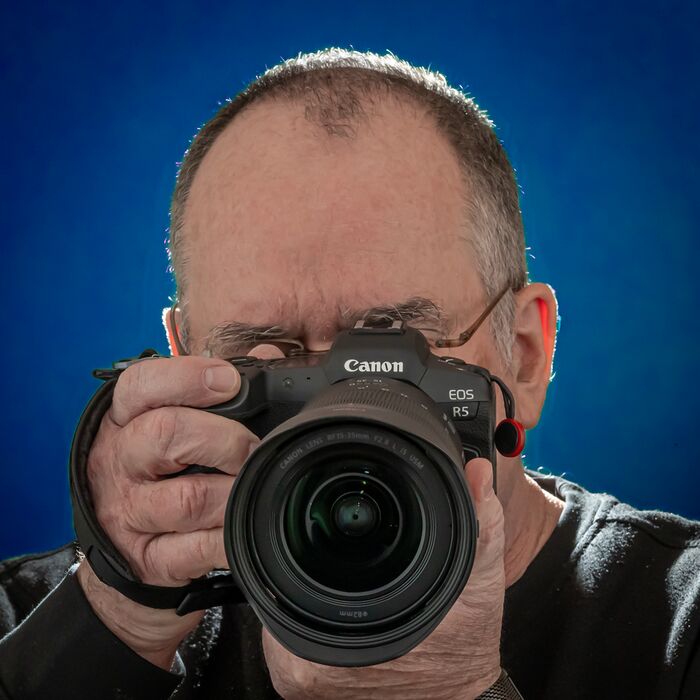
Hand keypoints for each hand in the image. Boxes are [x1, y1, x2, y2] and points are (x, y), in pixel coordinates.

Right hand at [76, 355, 257, 669]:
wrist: (119, 537)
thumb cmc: (157, 465)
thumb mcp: (171, 419)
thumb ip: (217, 387)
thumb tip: (269, 356)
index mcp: (125, 419)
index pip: (142, 384)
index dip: (189, 377)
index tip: (229, 382)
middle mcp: (120, 461)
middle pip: (167, 434)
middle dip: (225, 439)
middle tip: (252, 448)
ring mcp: (130, 512)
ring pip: (189, 499)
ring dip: (234, 492)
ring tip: (252, 487)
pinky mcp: (147, 557)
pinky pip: (196, 549)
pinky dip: (229, 538)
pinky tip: (243, 525)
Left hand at [262, 457, 503, 699]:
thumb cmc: (466, 652)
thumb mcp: (480, 583)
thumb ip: (480, 525)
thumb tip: (475, 473)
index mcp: (341, 643)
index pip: (291, 577)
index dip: (303, 545)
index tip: (319, 528)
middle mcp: (313, 672)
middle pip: (284, 593)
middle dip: (306, 566)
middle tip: (335, 552)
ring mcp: (308, 686)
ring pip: (285, 616)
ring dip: (306, 591)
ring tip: (335, 577)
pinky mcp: (311, 690)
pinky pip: (295, 640)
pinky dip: (313, 616)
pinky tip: (338, 604)